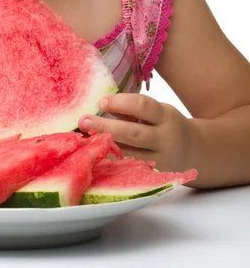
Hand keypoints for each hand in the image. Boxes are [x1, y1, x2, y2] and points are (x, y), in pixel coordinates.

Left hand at [79, 93, 194, 172]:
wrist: (196, 152)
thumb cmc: (165, 125)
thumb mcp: (157, 112)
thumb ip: (132, 110)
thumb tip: (100, 105)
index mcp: (166, 117)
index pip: (144, 107)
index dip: (121, 103)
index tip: (101, 101)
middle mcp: (165, 139)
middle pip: (134, 134)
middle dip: (106, 127)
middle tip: (83, 121)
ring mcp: (161, 161)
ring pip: (130, 155)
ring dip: (104, 147)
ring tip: (83, 139)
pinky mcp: (154, 177)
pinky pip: (130, 170)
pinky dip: (111, 163)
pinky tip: (95, 156)